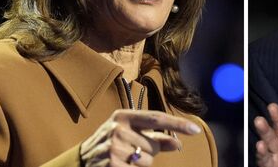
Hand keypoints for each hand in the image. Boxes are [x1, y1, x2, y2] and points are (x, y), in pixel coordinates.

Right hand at [80, 109, 201, 166]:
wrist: (82, 160)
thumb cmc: (112, 142)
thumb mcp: (130, 132)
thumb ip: (155, 137)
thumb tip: (178, 144)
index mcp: (124, 116)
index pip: (157, 119)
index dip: (177, 124)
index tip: (195, 130)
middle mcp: (118, 129)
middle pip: (153, 144)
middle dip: (149, 151)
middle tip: (132, 151)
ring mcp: (114, 148)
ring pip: (148, 160)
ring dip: (141, 163)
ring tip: (125, 159)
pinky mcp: (113, 165)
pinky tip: (122, 166)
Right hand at [254, 103, 277, 166]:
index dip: (277, 117)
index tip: (272, 106)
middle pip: (271, 135)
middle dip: (265, 127)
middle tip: (261, 117)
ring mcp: (273, 161)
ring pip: (265, 147)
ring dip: (261, 137)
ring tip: (259, 126)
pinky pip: (263, 162)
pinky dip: (261, 154)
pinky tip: (260, 146)